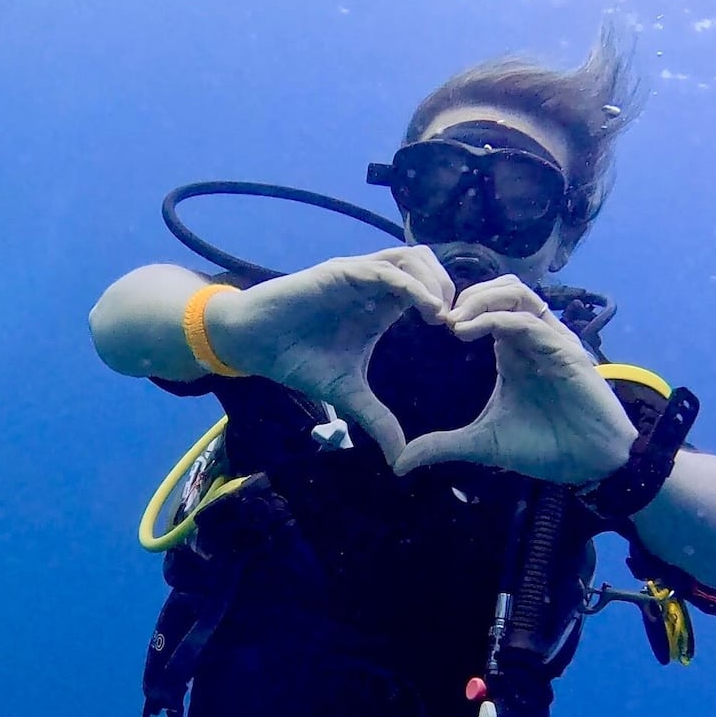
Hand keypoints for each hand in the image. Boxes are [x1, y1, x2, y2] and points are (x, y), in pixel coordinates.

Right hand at [206, 246, 454, 465]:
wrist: (254, 344)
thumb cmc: (297, 360)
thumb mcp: (347, 393)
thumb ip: (377, 419)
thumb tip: (400, 459)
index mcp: (380, 305)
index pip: (428, 287)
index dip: (450, 303)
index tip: (461, 336)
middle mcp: (373, 284)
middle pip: (427, 264)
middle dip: (449, 287)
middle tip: (458, 324)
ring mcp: (358, 274)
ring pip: (411, 257)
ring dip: (435, 281)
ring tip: (443, 315)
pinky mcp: (341, 272)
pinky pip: (385, 269)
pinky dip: (412, 285)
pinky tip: (427, 310)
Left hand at [393, 275, 636, 483]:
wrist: (589, 464)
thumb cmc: (544, 447)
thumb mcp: (481, 443)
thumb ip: (441, 445)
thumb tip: (399, 462)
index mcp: (512, 350)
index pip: (487, 305)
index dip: (458, 306)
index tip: (427, 324)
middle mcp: (531, 338)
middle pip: (501, 287)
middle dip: (467, 295)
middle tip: (438, 318)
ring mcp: (550, 340)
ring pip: (516, 292)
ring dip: (481, 299)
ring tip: (453, 321)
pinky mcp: (565, 351)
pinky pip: (529, 320)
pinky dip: (496, 318)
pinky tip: (467, 332)